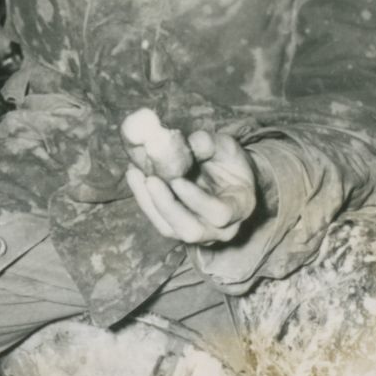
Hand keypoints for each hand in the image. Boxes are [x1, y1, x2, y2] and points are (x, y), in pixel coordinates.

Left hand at [125, 129, 258, 245]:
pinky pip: (158, 220)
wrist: (226, 175)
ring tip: (136, 173)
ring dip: (150, 203)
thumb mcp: (225, 146)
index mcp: (240, 207)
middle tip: (150, 179)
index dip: (198, 200)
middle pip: (192, 230)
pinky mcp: (177, 228)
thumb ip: (209, 144)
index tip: (177, 180)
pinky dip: (144, 199)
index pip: (220, 213)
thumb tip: (189, 142)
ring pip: (170, 229)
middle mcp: (221, 229)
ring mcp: (198, 233)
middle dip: (168, 206)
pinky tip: (135, 174)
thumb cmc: (228, 160)